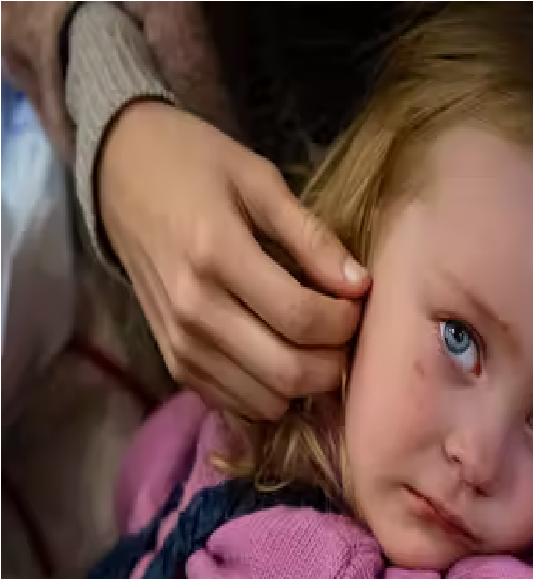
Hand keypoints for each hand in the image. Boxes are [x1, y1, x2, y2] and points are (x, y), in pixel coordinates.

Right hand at [98, 101, 369, 419]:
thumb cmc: (197, 168)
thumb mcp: (259, 181)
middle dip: (334, 362)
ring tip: (316, 345)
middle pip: (289, 372)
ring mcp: (181, 345)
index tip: (358, 302)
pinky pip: (239, 405)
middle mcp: (194, 312)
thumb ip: (312, 237)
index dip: (345, 321)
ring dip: (306, 384)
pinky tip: (283, 358)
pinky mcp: (176, 366)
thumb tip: (360, 286)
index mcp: (216, 256)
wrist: (121, 178)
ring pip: (268, 401)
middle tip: (344, 333)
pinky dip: (273, 393)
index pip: (301, 318)